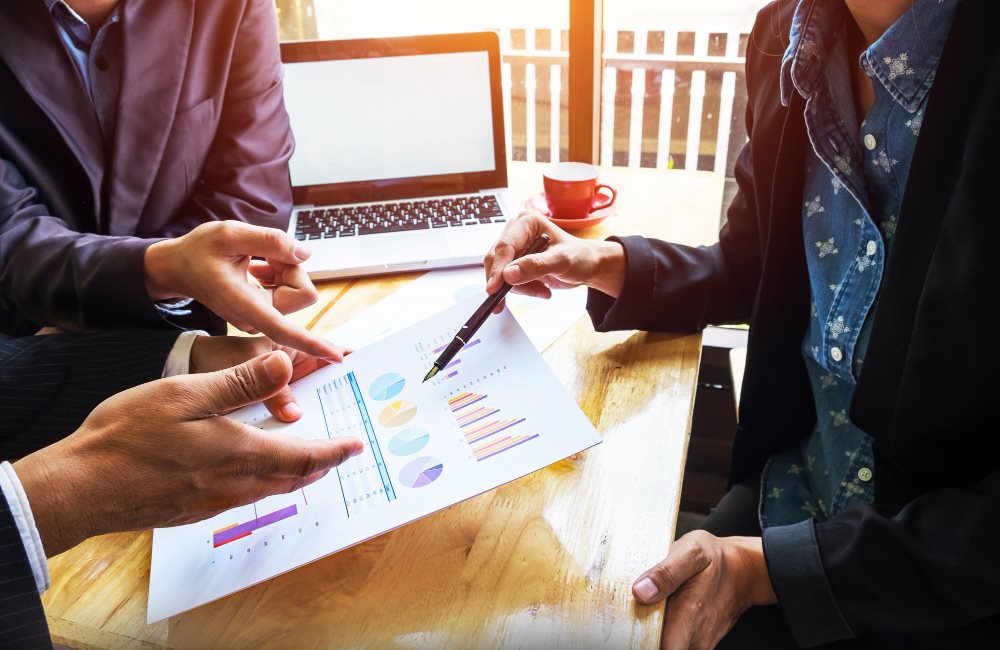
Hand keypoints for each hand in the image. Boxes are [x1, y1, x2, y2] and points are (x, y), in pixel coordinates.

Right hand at [13, 351, 363, 555]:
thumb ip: (239, 382)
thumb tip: (286, 363)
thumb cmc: (128, 436)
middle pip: (292, 478)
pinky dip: (262, 481)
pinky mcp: (192, 510)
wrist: (79, 488)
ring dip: (292, 473)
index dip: (334, 451)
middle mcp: (234, 485)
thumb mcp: (186, 394)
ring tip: (303, 459)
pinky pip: (242, 496)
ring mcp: (212, 502)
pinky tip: (250, 469)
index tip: (355, 446)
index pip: (304, 456)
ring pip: (268, 489)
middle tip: (337, 452)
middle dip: (319, 464)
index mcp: (240, 453)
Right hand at [143, 220, 340, 358]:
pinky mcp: (265, 309)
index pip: (285, 330)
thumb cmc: (198, 251)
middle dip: (289, 266)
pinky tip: (256, 266)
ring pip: (297, 286)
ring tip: (253, 260)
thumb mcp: (230, 234)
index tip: (337, 357)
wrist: (179, 267)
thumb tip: (305, 254)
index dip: (313, 343)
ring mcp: (261, 316)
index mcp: (245, 306)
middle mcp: (256, 318)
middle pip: (302, 291)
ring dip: (282, 267)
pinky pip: (289, 287)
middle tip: (261, 254)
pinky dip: (278, 271)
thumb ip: (270, 241)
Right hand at [483, 211, 625, 306]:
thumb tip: (508, 274)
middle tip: (522, 294)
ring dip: (520, 287)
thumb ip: (535, 266)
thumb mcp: (562, 261)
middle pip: (497, 259)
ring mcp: (515, 246)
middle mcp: (516, 231)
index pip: (504, 246)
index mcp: (526, 222)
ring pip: (500, 273)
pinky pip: (507, 280)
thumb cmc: (580, 257)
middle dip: (508, 281)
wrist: (587, 265)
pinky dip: (522, 289)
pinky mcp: (515, 261)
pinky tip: (541, 289)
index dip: (498, 269)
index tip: (494, 289)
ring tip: (543, 290)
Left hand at [632, 531, 776, 649]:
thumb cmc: (716, 558)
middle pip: (657, 648)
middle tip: (627, 614)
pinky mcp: (696, 643)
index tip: (621, 627)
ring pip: (665, 647)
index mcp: (687, 616)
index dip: (637, 641)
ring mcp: (696, 643)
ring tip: (640, 612)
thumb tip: (640, 591)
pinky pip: (674, 644)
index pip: (657, 647)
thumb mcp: (691, 552)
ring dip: (649, 634)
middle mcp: (693, 638)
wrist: (744, 571)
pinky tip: (654, 614)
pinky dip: (661, 633)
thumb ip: (666, 572)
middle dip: (640, 636)